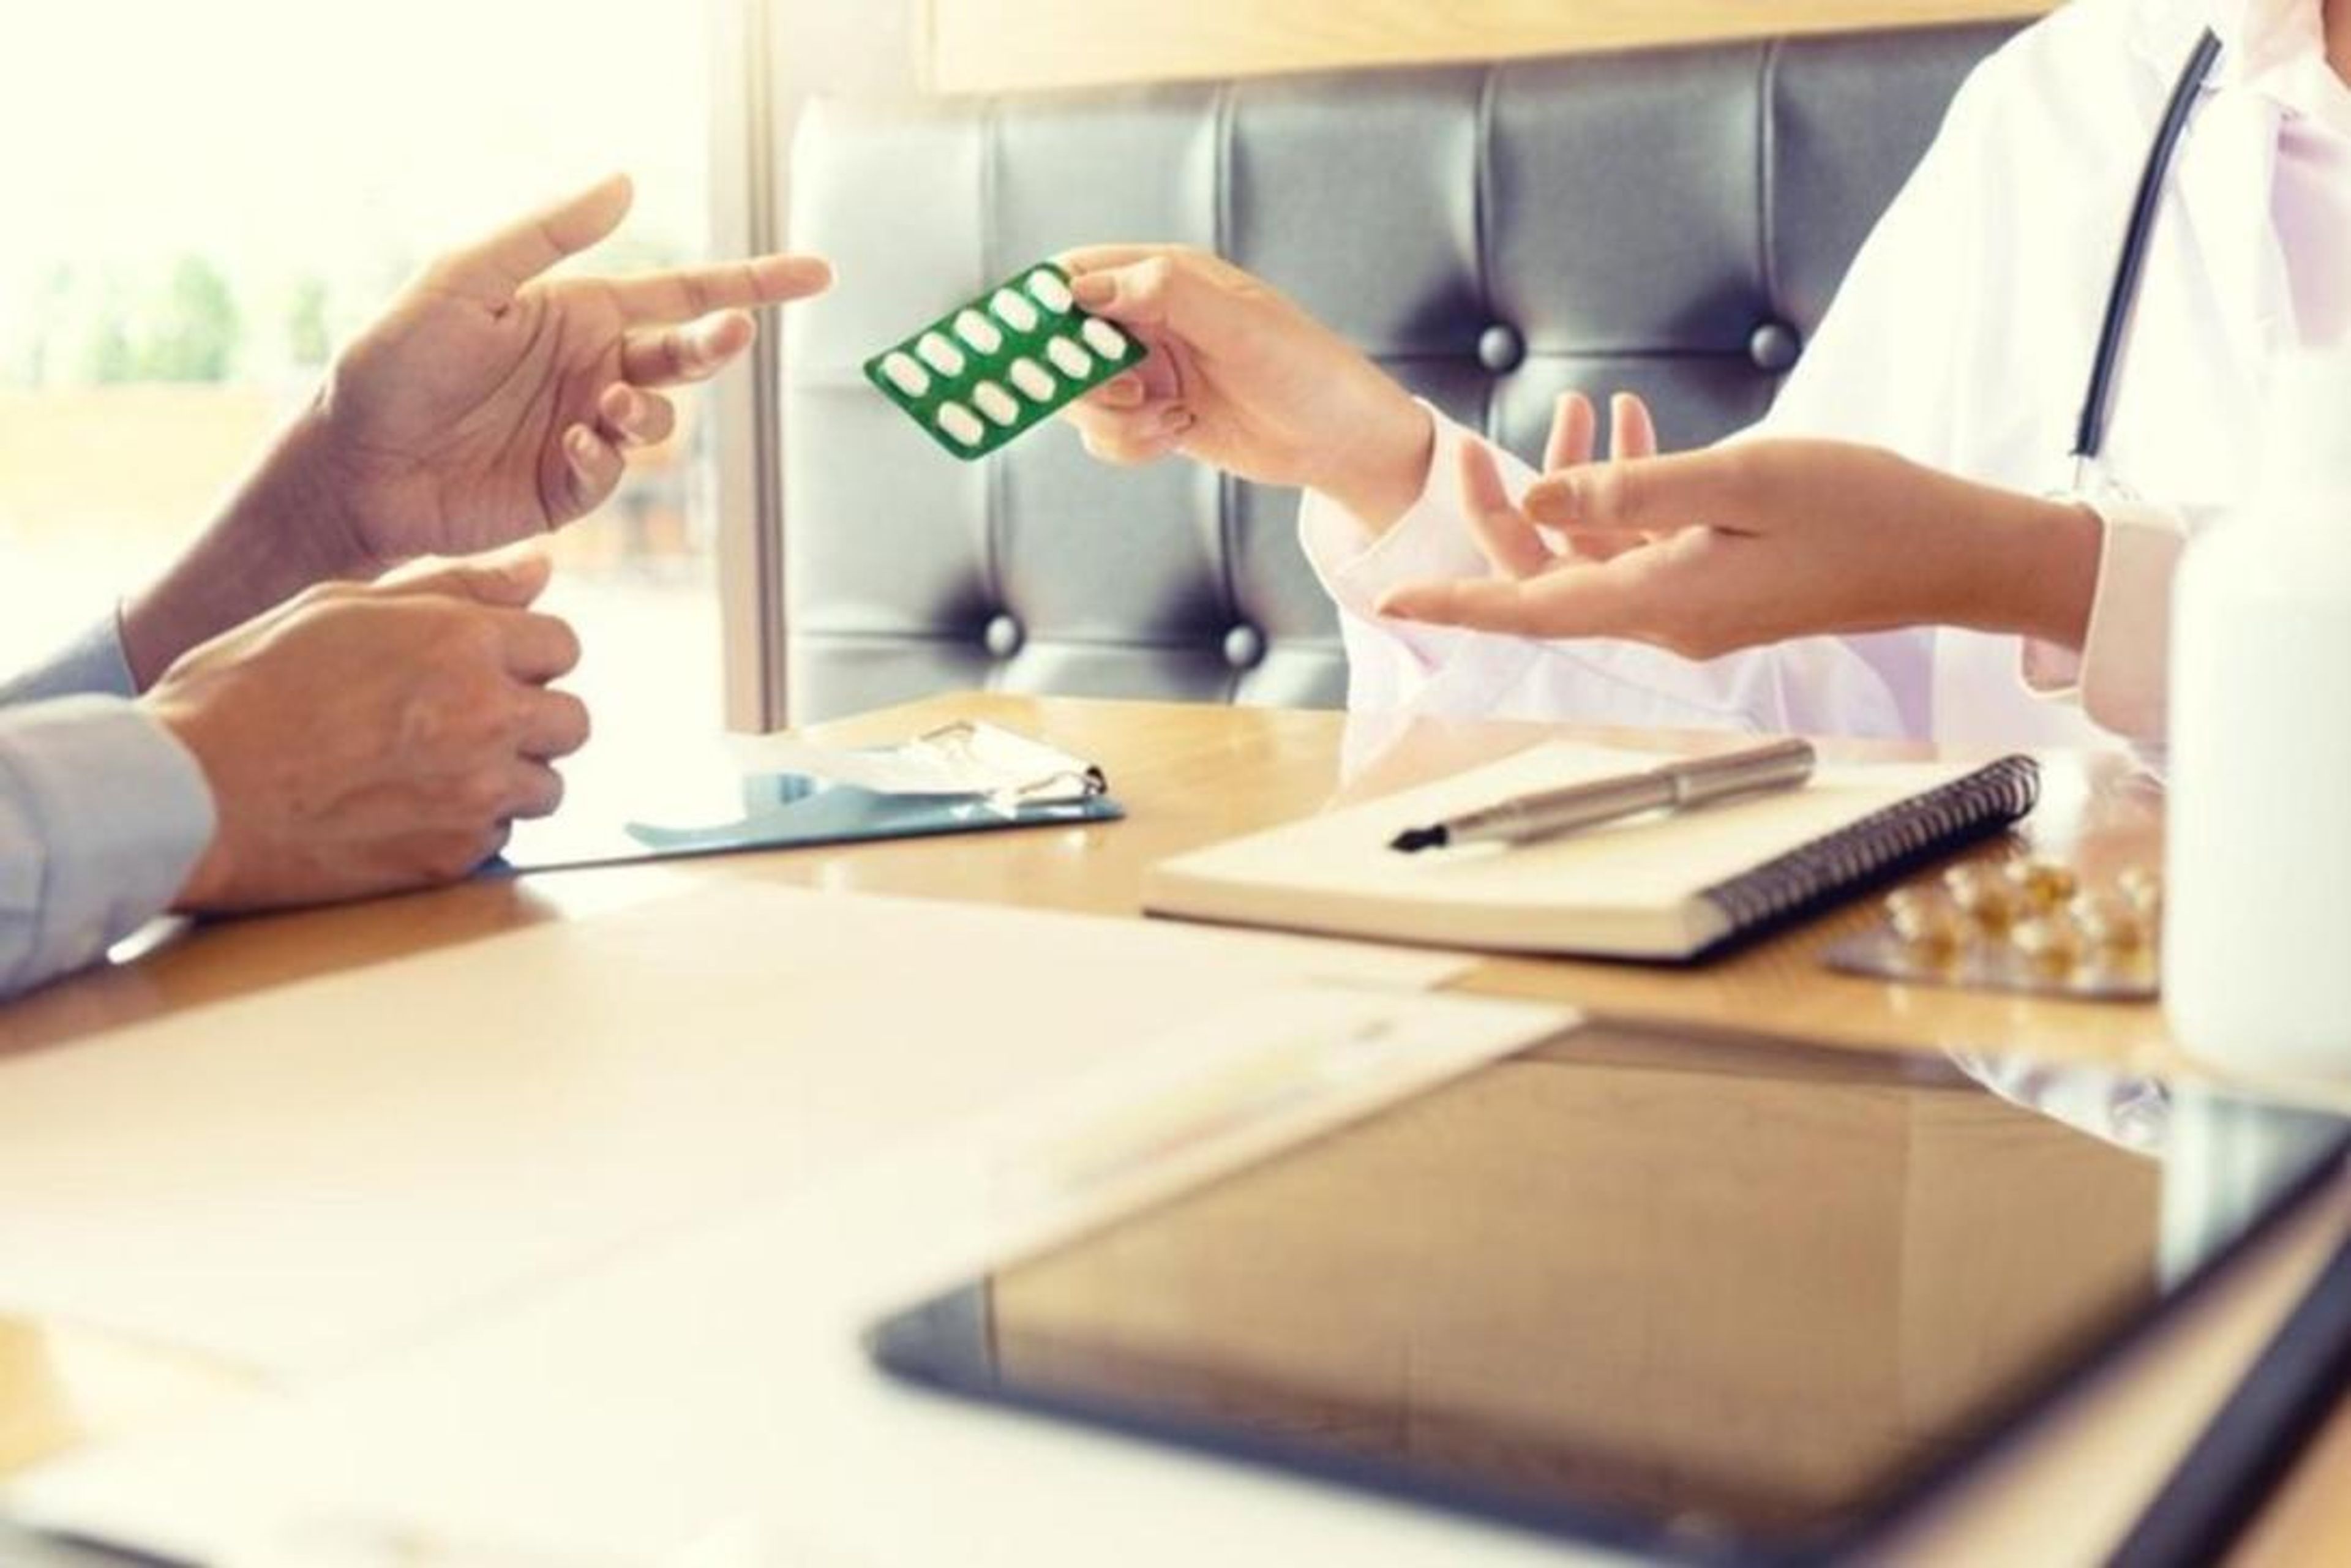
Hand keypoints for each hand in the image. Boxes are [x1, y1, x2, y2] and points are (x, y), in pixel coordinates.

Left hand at [121, 176, 832, 684]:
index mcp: (581, 313)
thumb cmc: (394, 363)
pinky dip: (604, 458)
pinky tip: (568, 445)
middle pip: (688, 356)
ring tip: (604, 409)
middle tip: (728, 335)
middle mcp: (594, 370)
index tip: (818, 274)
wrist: (351, 463)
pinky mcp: (569, 489)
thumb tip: (627, 182)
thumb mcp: (465, 279)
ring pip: (661, 420)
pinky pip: (616, 472)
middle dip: (717, 343)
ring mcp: (585, 431)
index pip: (684, 293)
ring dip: (647, 410)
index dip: (755, 284)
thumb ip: (548, 234)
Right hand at [142, 550, 590, 910]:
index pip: (562, 644)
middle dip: (532, 717)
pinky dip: (469, 827)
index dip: (525, 654)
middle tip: (467, 720)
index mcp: (463, 643)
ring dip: (509, 777)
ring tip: (433, 768)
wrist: (189, 792)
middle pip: (571, 720)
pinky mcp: (452, 858)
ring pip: (546, 786)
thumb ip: (453, 586)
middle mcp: (487, 717)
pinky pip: (498, 838)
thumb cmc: (248, 688)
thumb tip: (537, 568)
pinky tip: (406, 810)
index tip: (488, 666)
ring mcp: (476, 794)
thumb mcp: (341, 606)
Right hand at [1059, 246, 1433, 528]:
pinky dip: (1128, 445)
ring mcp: (1145, 369)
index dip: (1043, 307)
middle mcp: (1145, 318)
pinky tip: (1174, 437)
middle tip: (1133, 395)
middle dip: (1082, 378)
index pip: (1073, 274)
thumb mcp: (1239, 324)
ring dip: (1112, 418)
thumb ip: (1163, 294)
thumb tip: (1083, 290)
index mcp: (1162, 276)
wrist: (1339, 441)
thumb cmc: (1303, 369)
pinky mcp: (1150, 416)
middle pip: (1060, 342)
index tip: (1040, 347)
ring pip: (1079, 396)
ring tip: (1169, 420)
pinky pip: (1103, 434)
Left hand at [1376, 391, 2102, 658]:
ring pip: (1599, 553)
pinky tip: (1640, 427)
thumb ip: (1629, 492)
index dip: (1453, 600)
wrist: (1952, 550)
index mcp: (1660, 603)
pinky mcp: (1724, 588)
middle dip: (1506, 511)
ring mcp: (1696, 608)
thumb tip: (1535, 500)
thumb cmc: (1861, 509)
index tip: (1387, 596)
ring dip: (1579, 486)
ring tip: (1588, 408)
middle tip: (1478, 442)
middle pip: (1550, 576)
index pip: (1527, 608)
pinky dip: (1633, 491)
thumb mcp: (1737, 482)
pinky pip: (1648, 545)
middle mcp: (1666, 620)